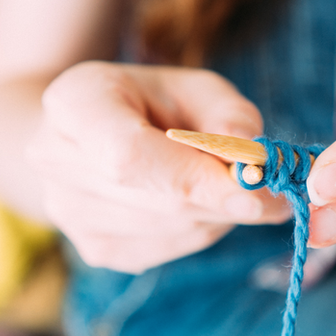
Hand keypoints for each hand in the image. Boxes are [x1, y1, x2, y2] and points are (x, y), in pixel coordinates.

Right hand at [27, 62, 290, 271]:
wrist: (93, 135)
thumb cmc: (151, 102)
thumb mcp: (194, 87)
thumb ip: (229, 113)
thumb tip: (251, 153)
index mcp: (73, 103)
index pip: (128, 155)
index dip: (193, 177)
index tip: (251, 188)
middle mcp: (55, 160)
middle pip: (155, 199)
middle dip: (224, 199)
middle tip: (279, 195)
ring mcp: (69, 212)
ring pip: (168, 229)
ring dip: (217, 215)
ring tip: (235, 187)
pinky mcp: (94, 248)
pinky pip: (166, 249)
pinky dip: (199, 230)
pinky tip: (201, 204)